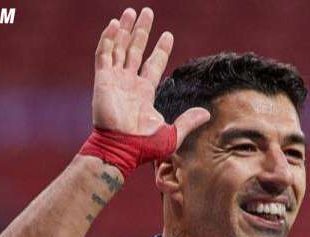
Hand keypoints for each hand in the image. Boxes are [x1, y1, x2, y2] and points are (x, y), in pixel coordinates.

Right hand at [91, 8, 209, 144]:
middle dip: (141, 31)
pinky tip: (114, 25)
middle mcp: (129, 83)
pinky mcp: (103, 80)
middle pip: (135, 50)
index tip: (168, 34)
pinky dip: (107, 39)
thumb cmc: (144, 146)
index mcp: (144, 93)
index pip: (154, 64)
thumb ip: (188, 121)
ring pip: (119, 48)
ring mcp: (115, 80)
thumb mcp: (172, 134)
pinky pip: (104, 55)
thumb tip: (207, 113)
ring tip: (130, 12)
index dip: (160, 49)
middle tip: (147, 12)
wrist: (122, 149)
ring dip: (124, 30)